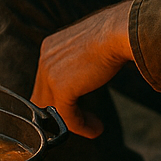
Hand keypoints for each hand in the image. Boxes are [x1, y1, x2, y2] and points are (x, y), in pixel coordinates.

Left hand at [30, 0, 134, 137]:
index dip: (59, 97)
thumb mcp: (89, 46)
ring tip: (93, 127)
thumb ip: (80, 60)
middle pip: (42, 96)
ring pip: (53, 109)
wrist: (118, 31)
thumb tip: (88, 75)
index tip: (79, 106)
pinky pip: (67, 116)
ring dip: (72, 122)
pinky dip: (82, 126)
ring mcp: (50, 73)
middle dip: (61, 112)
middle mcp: (45, 58)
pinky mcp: (61, 87)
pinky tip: (96, 129)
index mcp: (50, 47)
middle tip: (82, 121)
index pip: (45, 80)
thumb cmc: (113, 34)